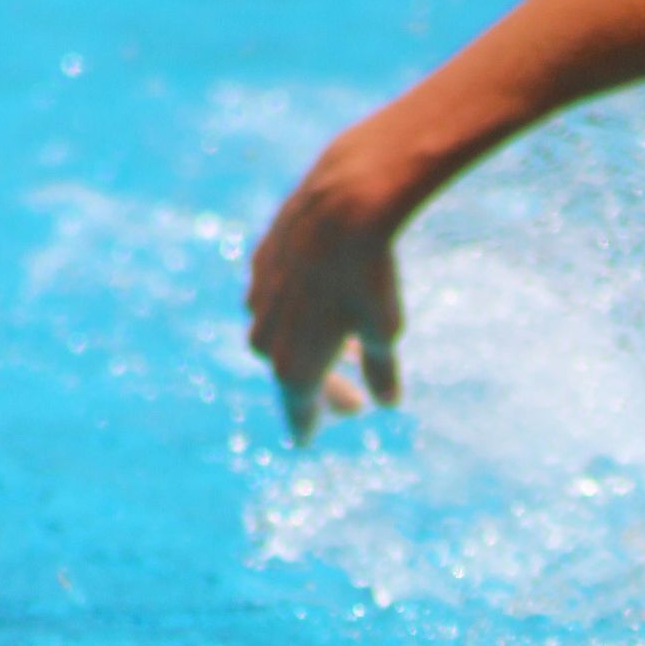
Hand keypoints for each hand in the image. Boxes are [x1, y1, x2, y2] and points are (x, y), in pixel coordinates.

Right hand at [246, 131, 407, 442]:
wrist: (342, 205)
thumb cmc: (370, 277)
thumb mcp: (385, 331)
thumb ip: (382, 371)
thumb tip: (386, 401)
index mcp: (293, 364)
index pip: (298, 407)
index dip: (306, 424)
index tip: (306, 440)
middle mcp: (265, 335)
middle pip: (289, 373)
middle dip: (321, 389)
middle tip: (352, 406)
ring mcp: (258, 296)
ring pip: (278, 334)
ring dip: (309, 348)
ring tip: (348, 353)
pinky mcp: (260, 261)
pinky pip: (273, 297)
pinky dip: (297, 311)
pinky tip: (321, 306)